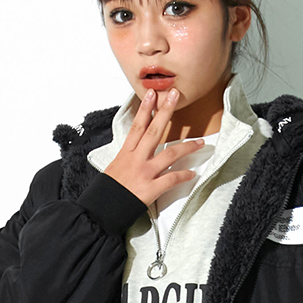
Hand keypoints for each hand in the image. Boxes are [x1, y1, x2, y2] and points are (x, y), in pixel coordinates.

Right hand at [103, 88, 200, 206]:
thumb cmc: (108, 190)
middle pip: (154, 131)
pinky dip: (183, 176)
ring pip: (169, 154)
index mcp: (125, 153)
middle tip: (175, 95)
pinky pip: (171, 179)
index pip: (137, 125)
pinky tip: (193, 173)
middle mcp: (136, 159)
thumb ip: (127, 156)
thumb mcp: (114, 167)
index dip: (145, 108)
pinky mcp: (150, 189)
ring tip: (200, 142)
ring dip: (187, 147)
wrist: (101, 209)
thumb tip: (136, 148)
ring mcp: (144, 173)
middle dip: (166, 111)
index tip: (152, 94)